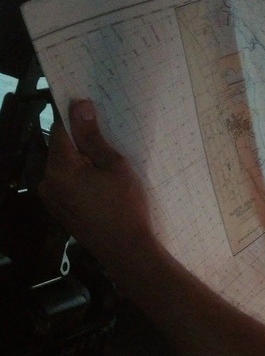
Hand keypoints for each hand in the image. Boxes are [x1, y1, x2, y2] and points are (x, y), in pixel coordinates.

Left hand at [39, 100, 153, 268]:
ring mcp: (50, 198)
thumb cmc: (125, 206)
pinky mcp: (58, 209)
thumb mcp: (114, 166)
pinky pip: (65, 184)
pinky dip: (80, 178)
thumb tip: (80, 107)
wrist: (125, 249)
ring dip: (81, 161)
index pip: (60, 131)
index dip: (76, 119)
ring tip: (108, 168)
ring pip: (63, 167)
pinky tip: (101, 186)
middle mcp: (47, 182)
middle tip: (110, 145)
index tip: (94, 113)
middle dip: (81, 143)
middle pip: (60, 149)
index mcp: (59, 169)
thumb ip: (93, 137)